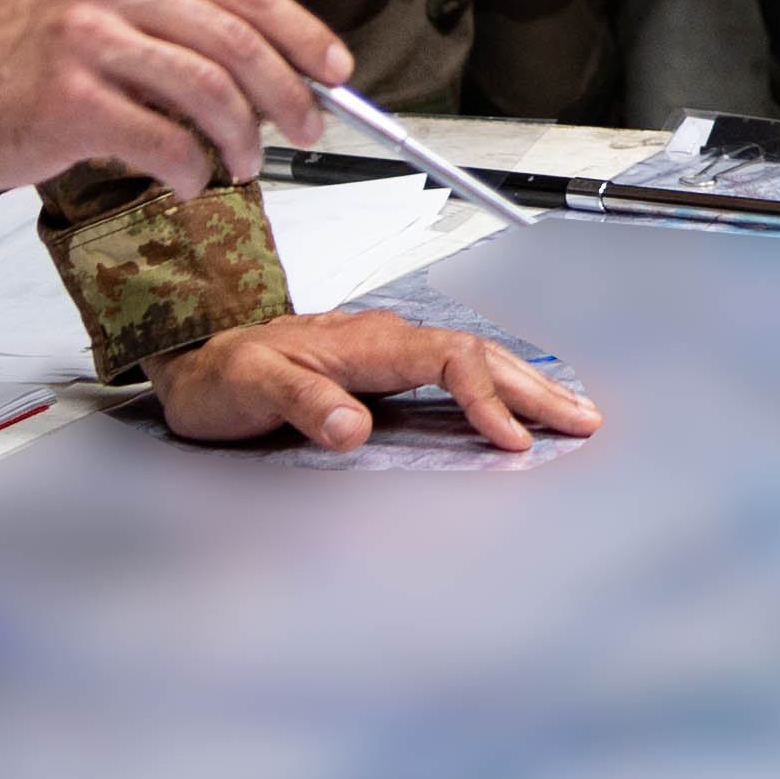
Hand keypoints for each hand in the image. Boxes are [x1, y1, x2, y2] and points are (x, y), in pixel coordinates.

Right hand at [0, 0, 351, 198]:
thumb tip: (274, 66)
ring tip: (244, 164)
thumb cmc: (21, 56)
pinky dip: (193, 169)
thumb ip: (175, 20)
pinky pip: (163, 141)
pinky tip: (191, 181)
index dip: (302, 34)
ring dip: (243, 139)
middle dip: (289, 94)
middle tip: (306, 130)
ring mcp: (87, 42)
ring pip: (210, 92)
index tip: (336, 72)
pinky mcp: (68, 101)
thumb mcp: (98, 5)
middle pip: (237, 41)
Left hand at [150, 306, 604, 456]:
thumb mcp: (253, 388)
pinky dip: (497, 389)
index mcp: (368, 341)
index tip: (512, 439)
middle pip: (481, 354)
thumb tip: (355, 426)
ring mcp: (391, 354)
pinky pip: (458, 373)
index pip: (450, 360)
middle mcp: (388, 340)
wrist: (194, 360)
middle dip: (536, 387)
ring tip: (572, 412)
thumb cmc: (221, 375)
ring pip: (476, 360)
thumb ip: (305, 404)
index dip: (487, 398)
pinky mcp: (387, 373)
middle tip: (585, 420)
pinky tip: (517, 407)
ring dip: (526, 385)